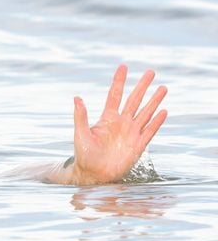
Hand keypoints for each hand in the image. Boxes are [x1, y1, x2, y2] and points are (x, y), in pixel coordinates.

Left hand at [71, 64, 166, 184]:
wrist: (94, 173)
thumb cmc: (85, 153)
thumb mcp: (80, 133)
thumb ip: (81, 116)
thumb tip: (77, 98)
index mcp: (107, 118)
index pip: (114, 95)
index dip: (119, 81)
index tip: (123, 66)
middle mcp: (121, 122)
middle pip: (134, 100)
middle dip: (142, 86)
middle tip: (151, 71)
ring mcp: (131, 132)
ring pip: (145, 112)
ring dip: (154, 100)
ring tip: (163, 88)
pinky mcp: (138, 145)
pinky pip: (150, 131)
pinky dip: (157, 121)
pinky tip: (164, 111)